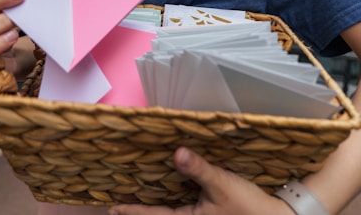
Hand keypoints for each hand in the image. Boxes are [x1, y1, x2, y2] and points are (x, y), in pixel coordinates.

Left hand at [108, 147, 293, 214]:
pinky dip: (173, 196)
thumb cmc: (248, 206)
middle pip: (160, 213)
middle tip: (119, 199)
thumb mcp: (221, 185)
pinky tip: (171, 186)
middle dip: (141, 206)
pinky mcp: (210, 211)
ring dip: (156, 202)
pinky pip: (185, 204)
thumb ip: (198, 169)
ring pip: (172, 209)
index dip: (132, 210)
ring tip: (139, 192)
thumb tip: (177, 153)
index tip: (112, 207)